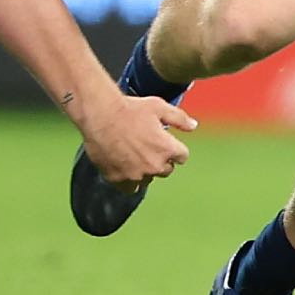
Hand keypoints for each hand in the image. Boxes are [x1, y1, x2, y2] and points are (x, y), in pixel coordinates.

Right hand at [76, 90, 195, 189]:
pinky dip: (128, 180)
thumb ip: (179, 118)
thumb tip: (194, 126)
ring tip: (133, 156)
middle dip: (160, 160)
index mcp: (167, 149)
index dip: (173, 148)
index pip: (182, 157)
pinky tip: (123, 166)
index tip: (163, 141)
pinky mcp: (118, 179)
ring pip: (147, 180)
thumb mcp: (158, 107)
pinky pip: (129, 187)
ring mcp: (136, 175)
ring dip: (144, 171)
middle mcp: (155, 166)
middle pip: (166, 170)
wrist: (100, 114)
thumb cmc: (130, 108)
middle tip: (146, 146)